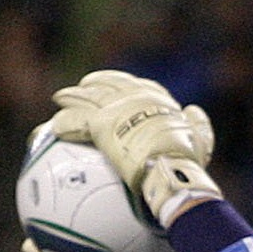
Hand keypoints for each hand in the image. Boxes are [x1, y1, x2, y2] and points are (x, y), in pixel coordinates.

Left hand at [50, 71, 217, 213]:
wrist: (172, 168)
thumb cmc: (188, 159)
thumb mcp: (200, 139)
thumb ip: (198, 124)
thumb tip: (195, 112)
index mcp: (156, 99)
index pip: (136, 86)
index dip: (123, 83)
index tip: (115, 86)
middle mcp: (134, 96)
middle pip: (108, 85)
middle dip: (93, 85)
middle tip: (82, 89)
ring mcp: (116, 108)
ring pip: (87, 99)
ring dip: (72, 98)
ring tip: (60, 99)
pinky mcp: (102, 125)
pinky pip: (76, 122)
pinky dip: (64, 123)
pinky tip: (52, 127)